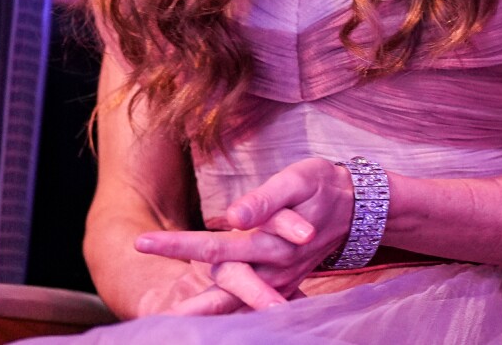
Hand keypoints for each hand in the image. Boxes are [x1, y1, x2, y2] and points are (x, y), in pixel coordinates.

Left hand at [133, 157, 357, 310]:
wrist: (360, 205)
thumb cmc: (323, 185)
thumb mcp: (297, 180)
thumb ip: (265, 200)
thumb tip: (232, 218)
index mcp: (270, 243)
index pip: (215, 246)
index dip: (177, 245)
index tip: (141, 242)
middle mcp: (274, 268)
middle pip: (222, 289)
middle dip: (189, 304)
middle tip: (156, 317)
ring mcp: (281, 280)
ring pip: (238, 303)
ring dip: (207, 314)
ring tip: (173, 322)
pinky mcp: (285, 283)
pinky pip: (254, 304)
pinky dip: (232, 313)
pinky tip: (210, 320)